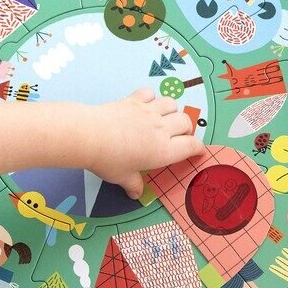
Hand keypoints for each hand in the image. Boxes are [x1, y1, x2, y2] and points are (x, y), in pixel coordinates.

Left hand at [85, 89, 204, 199]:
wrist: (89, 136)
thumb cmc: (109, 160)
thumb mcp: (123, 177)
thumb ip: (133, 184)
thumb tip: (135, 193)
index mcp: (164, 151)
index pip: (192, 146)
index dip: (198, 148)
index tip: (197, 150)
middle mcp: (161, 130)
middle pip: (185, 122)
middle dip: (186, 129)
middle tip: (178, 136)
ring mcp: (148, 112)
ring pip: (172, 104)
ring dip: (171, 111)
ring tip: (163, 119)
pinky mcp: (134, 101)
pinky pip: (150, 93)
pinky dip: (151, 98)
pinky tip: (144, 106)